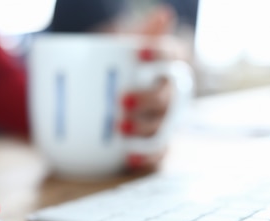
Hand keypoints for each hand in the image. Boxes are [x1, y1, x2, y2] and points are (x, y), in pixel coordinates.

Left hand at [116, 4, 188, 171]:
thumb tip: (163, 14)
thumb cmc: (115, 68)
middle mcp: (170, 93)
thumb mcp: (120, 48)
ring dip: (143, 129)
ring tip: (120, 129)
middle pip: (166, 96)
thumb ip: (137, 33)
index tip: (137, 51)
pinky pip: (159, 153)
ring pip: (162, 126)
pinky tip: (128, 157)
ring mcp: (164, 120)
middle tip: (122, 100)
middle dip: (148, 99)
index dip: (158, 53)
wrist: (98, 95)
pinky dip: (146, 157)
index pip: (170, 56)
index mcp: (165, 65)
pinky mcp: (154, 143)